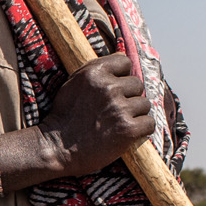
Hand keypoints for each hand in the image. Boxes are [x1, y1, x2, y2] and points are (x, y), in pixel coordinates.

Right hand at [38, 52, 155, 175]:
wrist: (57, 148)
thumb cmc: (64, 116)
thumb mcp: (74, 84)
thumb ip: (97, 70)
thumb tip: (123, 57)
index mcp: (94, 72)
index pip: (125, 62)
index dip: (122, 76)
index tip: (114, 89)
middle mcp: (108, 87)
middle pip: (137, 85)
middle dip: (128, 97)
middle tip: (113, 111)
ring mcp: (119, 108)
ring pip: (144, 105)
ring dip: (135, 114)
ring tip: (117, 123)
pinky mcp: (128, 129)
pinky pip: (149, 123)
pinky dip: (141, 130)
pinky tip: (126, 133)